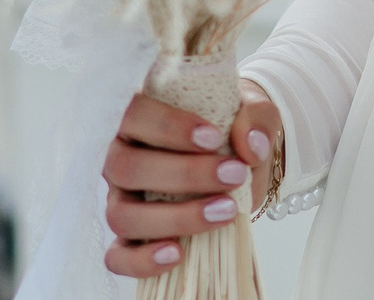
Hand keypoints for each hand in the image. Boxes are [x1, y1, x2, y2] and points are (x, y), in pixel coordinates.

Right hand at [102, 79, 283, 276]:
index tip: (213, 138)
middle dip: (183, 174)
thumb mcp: (255, 113)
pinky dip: (142, 260)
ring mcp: (121, 199)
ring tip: (226, 212)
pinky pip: (118, 256)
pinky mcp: (128, 237)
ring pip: (122, 214)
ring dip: (174, 218)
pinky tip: (178, 254)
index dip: (168, 127)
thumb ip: (256, 118)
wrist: (240, 162)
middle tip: (234, 175)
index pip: (133, 114)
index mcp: (141, 119)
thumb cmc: (235, 130)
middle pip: (126, 167)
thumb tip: (250, 145)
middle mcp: (121, 158)